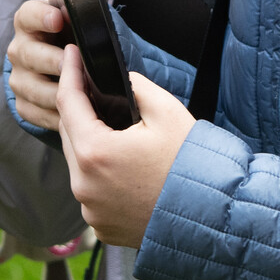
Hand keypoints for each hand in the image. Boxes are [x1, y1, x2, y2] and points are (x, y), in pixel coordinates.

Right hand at [8, 0, 121, 128]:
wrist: (74, 66)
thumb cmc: (80, 32)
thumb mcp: (88, 6)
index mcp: (31, 20)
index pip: (27, 14)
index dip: (41, 17)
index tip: (59, 19)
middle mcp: (20, 49)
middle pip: (28, 55)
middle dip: (52, 60)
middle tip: (75, 64)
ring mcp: (20, 78)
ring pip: (32, 88)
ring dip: (57, 92)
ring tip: (83, 93)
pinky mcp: (24, 103)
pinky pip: (35, 113)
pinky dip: (55, 115)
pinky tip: (75, 115)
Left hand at [55, 46, 193, 247]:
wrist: (212, 215)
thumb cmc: (190, 164)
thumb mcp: (166, 111)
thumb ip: (134, 87)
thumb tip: (120, 82)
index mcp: (94, 153)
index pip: (68, 102)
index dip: (69, 73)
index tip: (70, 53)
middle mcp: (83, 186)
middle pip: (70, 135)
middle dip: (80, 110)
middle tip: (94, 88)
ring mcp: (90, 210)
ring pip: (79, 165)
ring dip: (90, 144)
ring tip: (114, 130)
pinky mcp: (101, 226)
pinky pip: (92, 192)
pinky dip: (100, 175)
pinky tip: (123, 166)